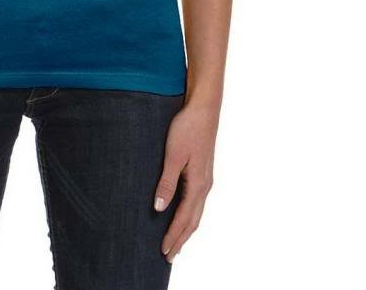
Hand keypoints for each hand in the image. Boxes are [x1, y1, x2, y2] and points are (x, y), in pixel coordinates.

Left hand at [153, 99, 218, 262]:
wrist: (204, 108)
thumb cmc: (187, 128)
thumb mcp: (173, 155)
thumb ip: (167, 182)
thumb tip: (160, 208)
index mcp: (198, 184)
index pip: (183, 218)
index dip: (173, 236)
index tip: (164, 252)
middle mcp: (205, 185)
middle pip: (193, 220)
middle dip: (181, 239)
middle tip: (169, 257)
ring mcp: (206, 179)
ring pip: (196, 212)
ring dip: (186, 229)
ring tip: (177, 242)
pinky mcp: (203, 171)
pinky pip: (197, 202)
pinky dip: (190, 215)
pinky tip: (184, 214)